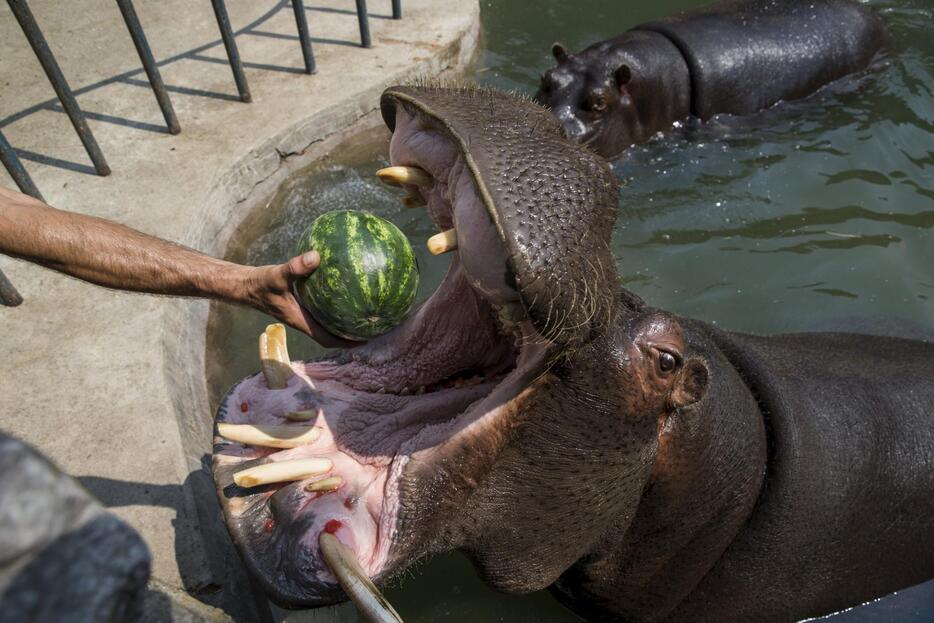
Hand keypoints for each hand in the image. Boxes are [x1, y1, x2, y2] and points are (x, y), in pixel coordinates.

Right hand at [241, 251, 355, 348]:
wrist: (244, 285)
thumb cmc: (259, 283)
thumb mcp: (277, 275)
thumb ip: (295, 267)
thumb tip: (317, 256)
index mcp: (300, 320)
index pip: (327, 339)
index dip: (346, 342)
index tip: (366, 338)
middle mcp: (303, 319)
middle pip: (331, 333)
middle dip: (350, 333)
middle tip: (373, 325)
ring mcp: (301, 312)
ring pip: (327, 321)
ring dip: (343, 320)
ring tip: (364, 311)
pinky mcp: (299, 302)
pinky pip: (321, 306)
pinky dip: (332, 302)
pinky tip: (343, 288)